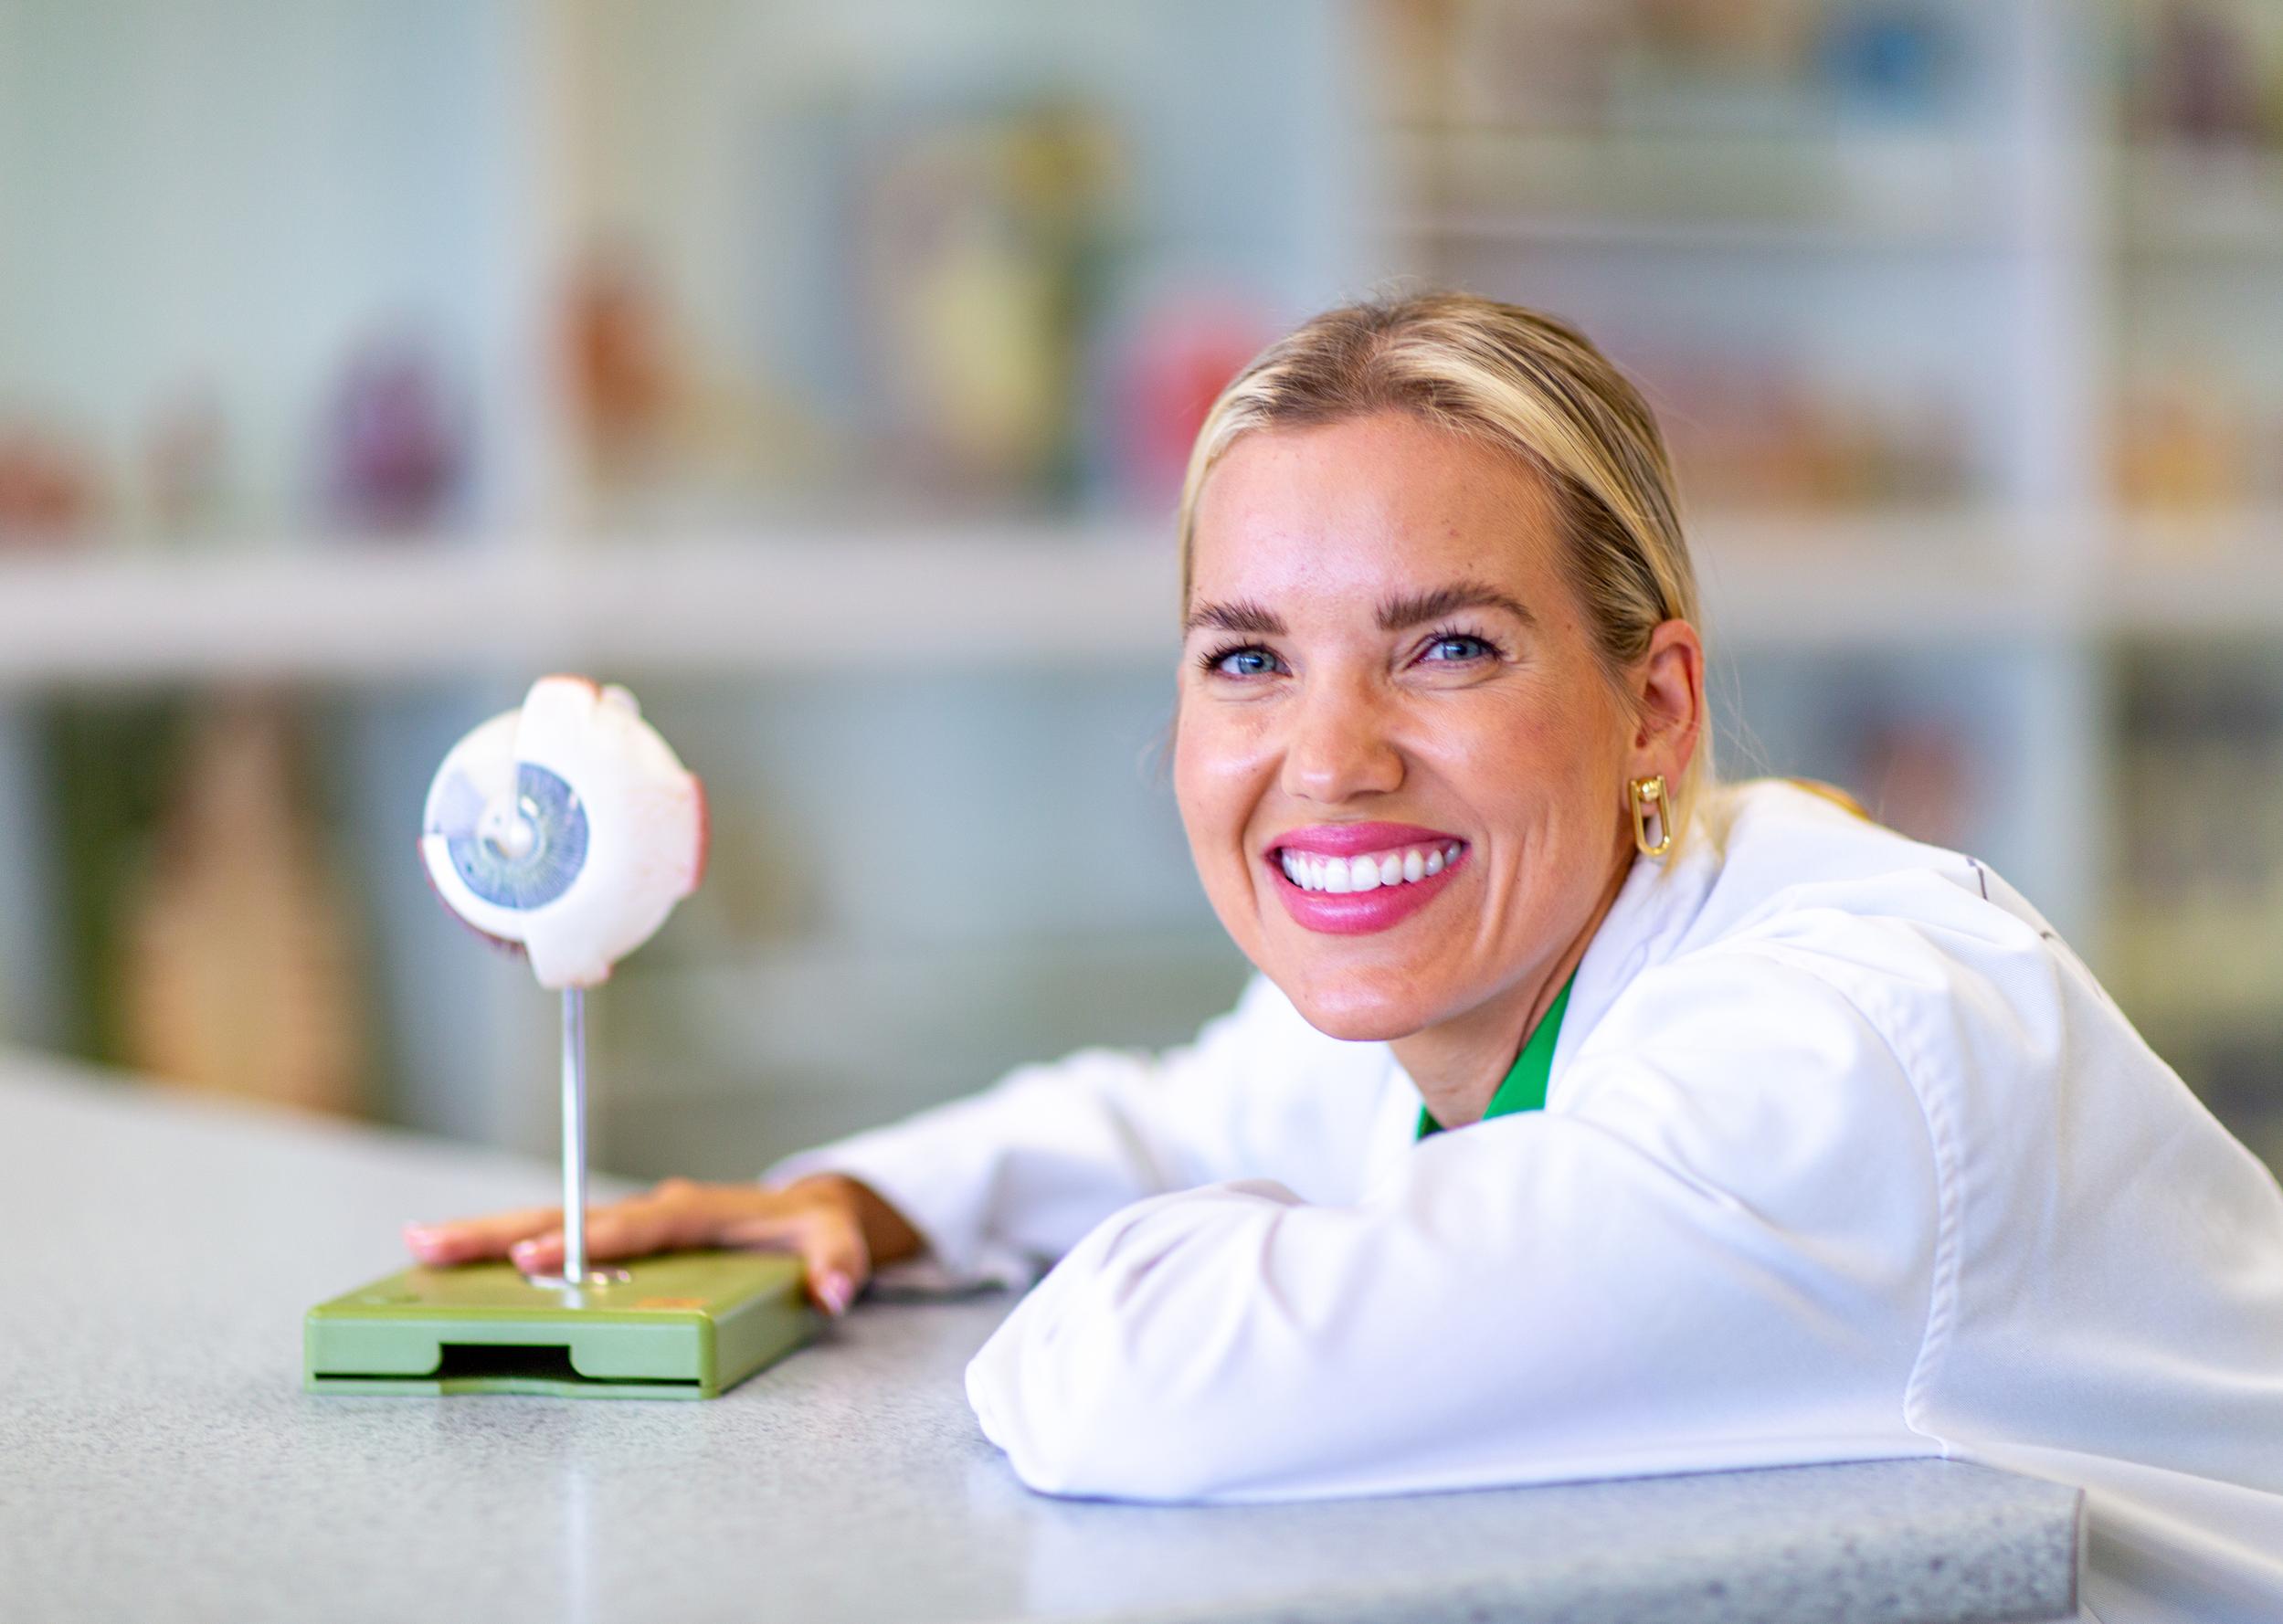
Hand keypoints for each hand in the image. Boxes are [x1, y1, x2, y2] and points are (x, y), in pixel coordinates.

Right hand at [401, 1173, 922, 1316]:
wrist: (805, 1212)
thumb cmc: (809, 1228)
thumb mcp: (836, 1242)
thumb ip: (841, 1263)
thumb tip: (835, 1288)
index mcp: (694, 1211)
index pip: (633, 1226)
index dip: (586, 1239)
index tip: (537, 1256)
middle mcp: (652, 1211)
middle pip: (568, 1214)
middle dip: (501, 1230)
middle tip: (432, 1242)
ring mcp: (630, 1225)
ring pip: (550, 1222)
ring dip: (487, 1237)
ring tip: (419, 1247)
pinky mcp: (617, 1242)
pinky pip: (557, 1240)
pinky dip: (506, 1250)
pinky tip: (455, 1268)